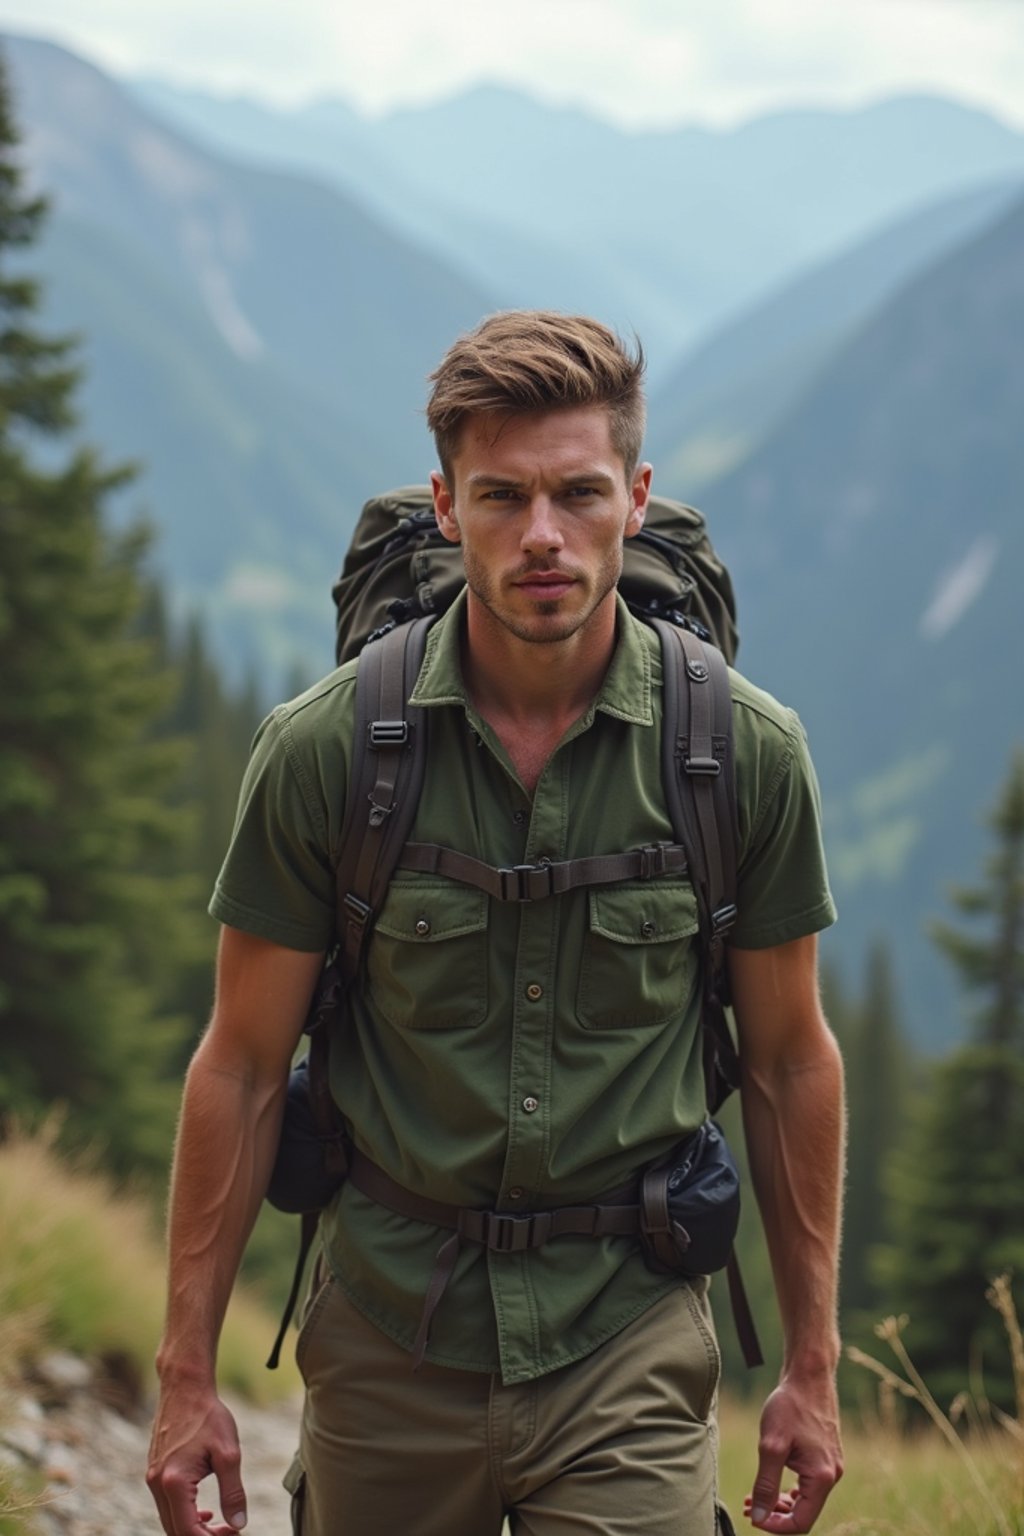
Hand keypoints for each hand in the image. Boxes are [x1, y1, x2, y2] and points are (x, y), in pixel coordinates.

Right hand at [147, 1382, 247, 1535]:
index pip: (188, 1532)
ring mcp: (153, 1478)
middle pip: (176, 1531)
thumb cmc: (208, 1416)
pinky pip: (167, 1506)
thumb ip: (233, 1492)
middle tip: (230, 1532)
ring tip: (221, 1525)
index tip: (234, 1533)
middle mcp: (157, 1485)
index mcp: (174, 1483)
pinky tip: (205, 1512)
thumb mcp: (229, 1453)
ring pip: (170, 1521)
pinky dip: (185, 1515)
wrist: (185, 1387)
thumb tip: (239, 1524)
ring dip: (194, 1529)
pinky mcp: (155, 1472)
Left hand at [746, 1376, 842, 1531]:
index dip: (775, 1525)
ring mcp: (830, 1466)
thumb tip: (758, 1516)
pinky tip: (770, 1481)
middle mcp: (831, 1475)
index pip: (801, 1522)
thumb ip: (765, 1484)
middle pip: (804, 1513)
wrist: (808, 1377)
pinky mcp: (824, 1456)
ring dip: (780, 1502)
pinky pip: (808, 1484)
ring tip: (754, 1496)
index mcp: (822, 1477)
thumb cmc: (790, 1406)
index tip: (752, 1516)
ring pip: (806, 1500)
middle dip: (775, 1514)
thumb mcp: (771, 1445)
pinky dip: (789, 1488)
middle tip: (748, 1506)